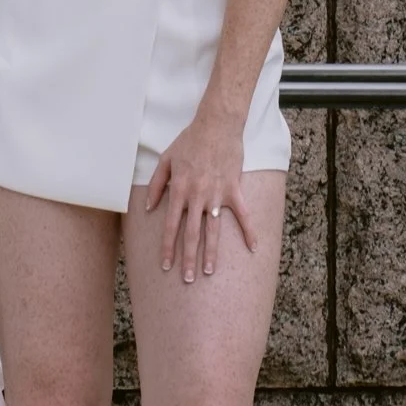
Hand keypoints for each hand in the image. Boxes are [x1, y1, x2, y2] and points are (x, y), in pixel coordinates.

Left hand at [144, 106, 256, 282]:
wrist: (216, 126)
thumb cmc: (189, 141)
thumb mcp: (166, 159)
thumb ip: (157, 185)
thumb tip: (151, 208)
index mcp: (180, 190)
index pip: (170, 225)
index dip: (168, 246)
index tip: (166, 265)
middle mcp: (197, 196)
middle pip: (191, 234)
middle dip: (188, 259)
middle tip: (187, 279)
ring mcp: (217, 195)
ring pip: (213, 230)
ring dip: (211, 253)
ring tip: (208, 272)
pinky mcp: (234, 190)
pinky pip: (244, 215)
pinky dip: (250, 231)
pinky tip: (254, 248)